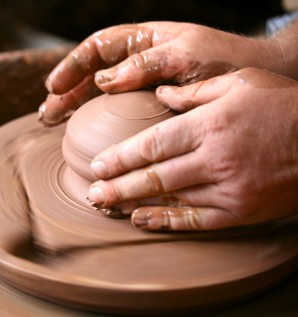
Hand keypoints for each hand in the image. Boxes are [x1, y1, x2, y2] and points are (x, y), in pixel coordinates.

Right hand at [39, 21, 284, 125]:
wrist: (258, 77)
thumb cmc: (226, 60)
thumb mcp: (188, 54)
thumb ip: (147, 63)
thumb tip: (104, 80)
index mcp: (147, 42)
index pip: (99, 49)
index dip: (73, 67)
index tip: (54, 87)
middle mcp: (143, 63)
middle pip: (95, 74)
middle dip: (69, 92)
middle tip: (48, 114)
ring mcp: (148, 86)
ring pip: (105, 95)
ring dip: (79, 107)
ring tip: (58, 122)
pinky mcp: (158, 107)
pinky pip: (125, 112)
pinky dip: (105, 122)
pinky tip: (93, 133)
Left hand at [88, 68, 297, 230]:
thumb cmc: (281, 106)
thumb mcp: (239, 84)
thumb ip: (195, 92)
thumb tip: (161, 95)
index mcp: (210, 124)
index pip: (153, 144)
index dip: (121, 157)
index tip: (98, 166)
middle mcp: (214, 158)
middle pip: (154, 175)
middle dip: (118, 185)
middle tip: (92, 193)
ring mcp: (227, 188)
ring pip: (170, 198)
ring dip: (135, 203)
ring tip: (108, 207)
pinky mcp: (239, 210)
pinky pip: (196, 219)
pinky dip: (167, 222)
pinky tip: (142, 221)